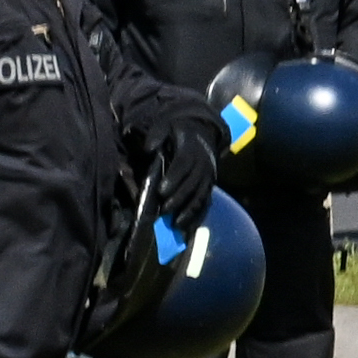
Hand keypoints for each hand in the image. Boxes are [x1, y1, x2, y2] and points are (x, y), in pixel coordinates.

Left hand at [137, 104, 224, 230]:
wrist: (203, 133)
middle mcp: (202, 165)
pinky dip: (197, 217)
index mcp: (191, 150)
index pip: (183, 165)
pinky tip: (187, 230)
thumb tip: (148, 149)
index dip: (173, 178)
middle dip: (179, 199)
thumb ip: (157, 136)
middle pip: (192, 184)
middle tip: (164, 211)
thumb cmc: (179, 133)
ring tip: (176, 225)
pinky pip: (205, 204)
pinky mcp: (209, 188)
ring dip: (189, 211)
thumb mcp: (166, 126)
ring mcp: (208, 178)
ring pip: (200, 196)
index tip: (161, 191)